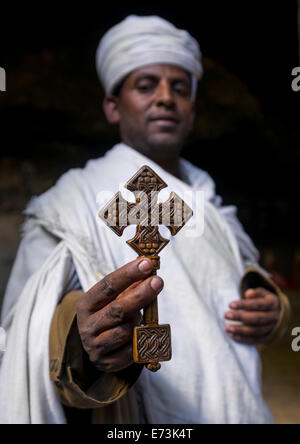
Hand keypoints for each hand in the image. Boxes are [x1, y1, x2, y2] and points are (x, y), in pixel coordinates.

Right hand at [76, 257, 162, 372]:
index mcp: (86, 304)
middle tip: (158, 282)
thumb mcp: (114, 299)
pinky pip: (131, 351)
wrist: (97, 345)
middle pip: (117, 309)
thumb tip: (149, 269)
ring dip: (138, 322)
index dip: (128, 274)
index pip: (107, 285)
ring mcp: (95, 346)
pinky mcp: (106, 363)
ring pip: (125, 331)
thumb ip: (130, 286)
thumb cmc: (109, 314)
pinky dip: (138, 342)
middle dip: (141, 295)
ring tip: (139, 318)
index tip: (146, 263)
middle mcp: (87, 325)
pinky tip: (138, 336)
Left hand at [224, 287, 280, 344]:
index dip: (244, 304)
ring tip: (227, 328)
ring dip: (240, 330)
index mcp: (273, 304)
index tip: (230, 305)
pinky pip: (256, 340)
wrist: (279, 315)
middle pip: (256, 318)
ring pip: (256, 331)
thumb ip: (256, 292)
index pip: (257, 304)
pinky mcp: (268, 338)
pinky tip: (233, 336)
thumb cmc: (265, 301)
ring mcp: (272, 329)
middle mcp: (274, 317)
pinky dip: (244, 339)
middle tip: (226, 315)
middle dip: (240, 317)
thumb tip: (248, 294)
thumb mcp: (263, 293)